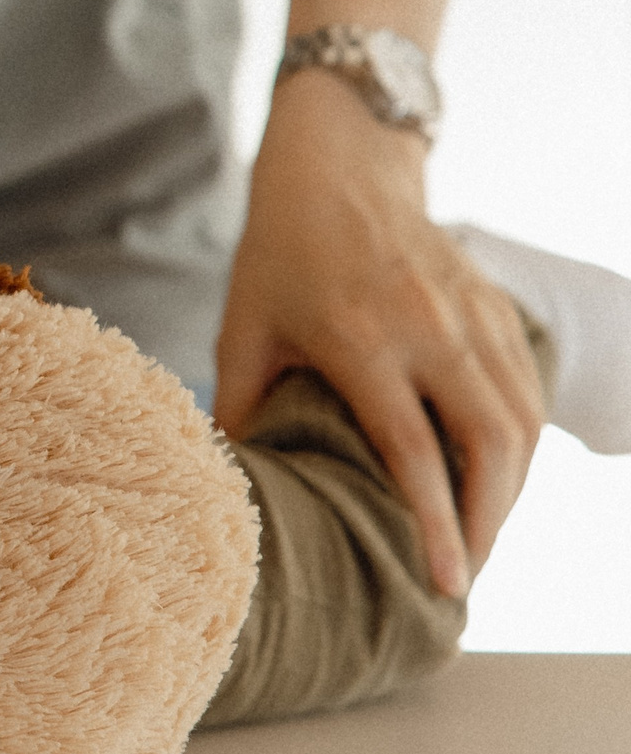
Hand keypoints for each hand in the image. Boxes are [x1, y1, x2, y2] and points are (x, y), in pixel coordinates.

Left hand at [215, 73, 542, 596]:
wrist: (338, 170)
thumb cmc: (277, 257)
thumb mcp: (242, 331)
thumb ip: (240, 409)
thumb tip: (225, 486)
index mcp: (361, 337)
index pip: (413, 451)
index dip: (434, 523)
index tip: (446, 583)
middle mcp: (430, 328)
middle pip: (490, 444)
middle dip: (487, 523)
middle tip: (465, 579)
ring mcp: (472, 316)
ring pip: (522, 421)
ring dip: (511, 491)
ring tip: (480, 542)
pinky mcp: (496, 309)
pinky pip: (527, 391)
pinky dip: (520, 446)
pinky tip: (498, 484)